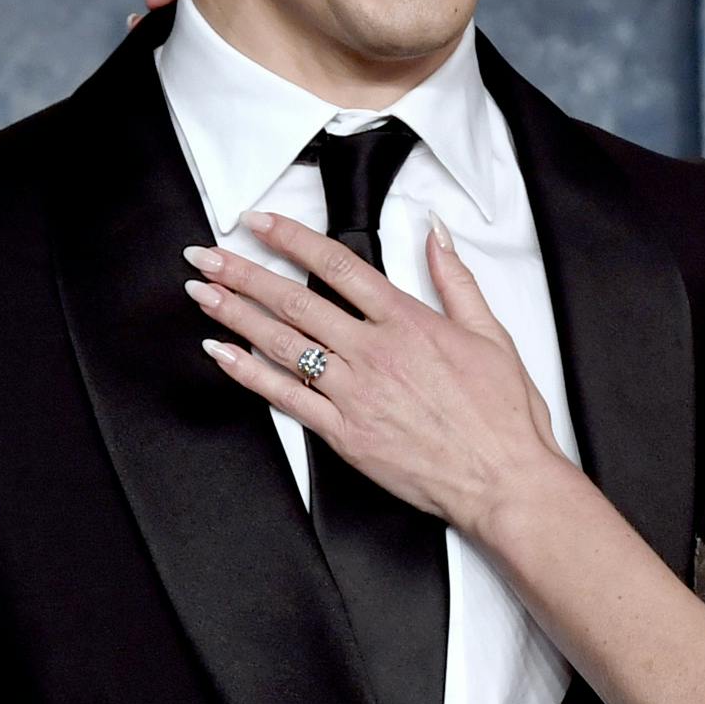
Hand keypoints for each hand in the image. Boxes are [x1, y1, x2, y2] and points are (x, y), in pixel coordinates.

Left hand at [185, 212, 564, 532]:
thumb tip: (436, 234)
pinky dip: (249, 373)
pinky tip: (221, 354)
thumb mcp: (492, 333)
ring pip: (282, 344)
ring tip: (202, 293)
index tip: (260, 223)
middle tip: (206, 255)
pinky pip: (286, 398)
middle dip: (244, 273)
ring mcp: (355, 394)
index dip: (292, 239)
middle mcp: (374, 353)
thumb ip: (456, 280)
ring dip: (235, 315)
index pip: (338, 266)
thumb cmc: (502, 417)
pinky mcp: (345, 434)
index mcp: (408, 322)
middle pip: (295, 300)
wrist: (503, 480)